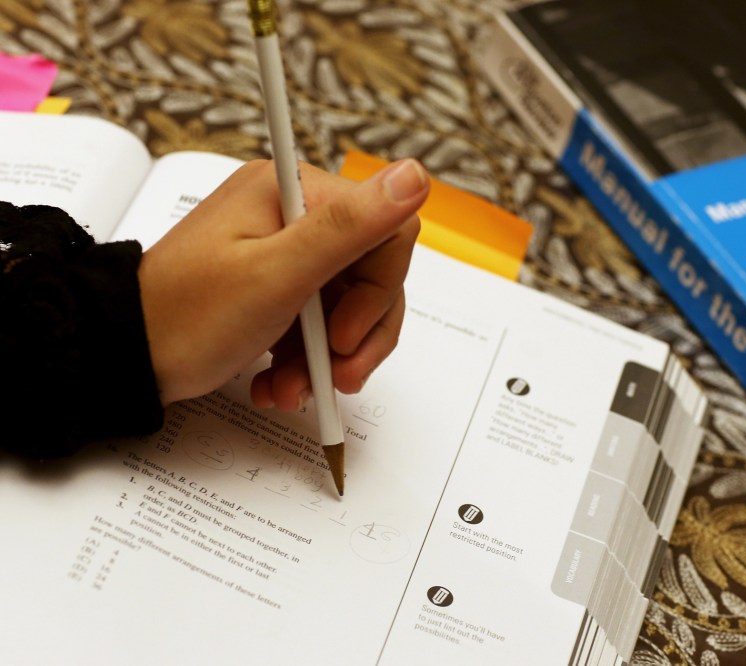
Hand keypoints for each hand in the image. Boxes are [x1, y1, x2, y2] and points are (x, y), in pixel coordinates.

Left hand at [138, 157, 428, 408]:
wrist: (127, 358)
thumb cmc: (186, 317)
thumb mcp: (277, 275)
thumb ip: (350, 227)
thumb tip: (415, 175)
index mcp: (294, 193)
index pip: (387, 229)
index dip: (378, 289)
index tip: (344, 334)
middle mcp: (294, 214)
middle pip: (373, 275)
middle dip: (357, 336)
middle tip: (333, 375)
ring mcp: (286, 252)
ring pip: (352, 306)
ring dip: (331, 358)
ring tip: (293, 388)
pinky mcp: (278, 285)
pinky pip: (323, 322)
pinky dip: (309, 361)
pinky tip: (280, 383)